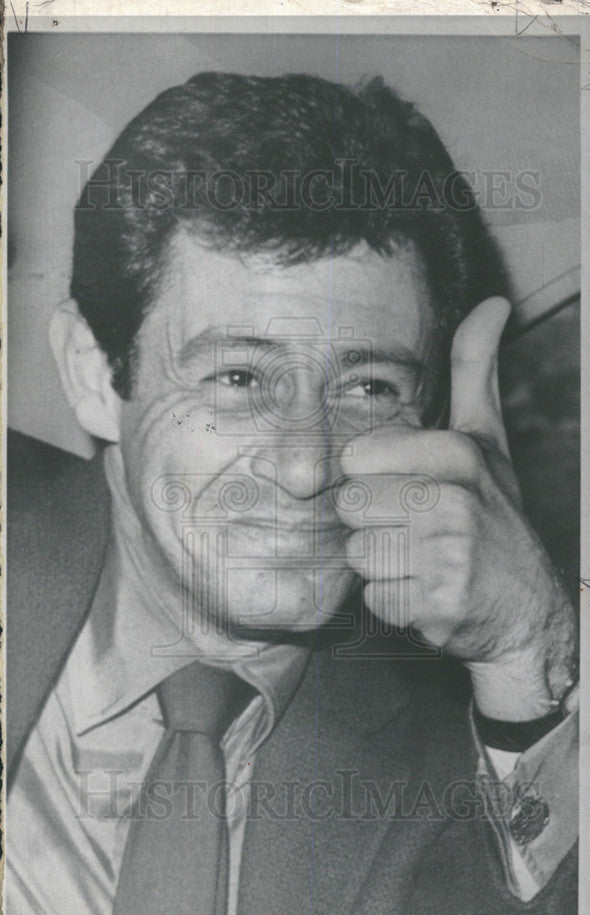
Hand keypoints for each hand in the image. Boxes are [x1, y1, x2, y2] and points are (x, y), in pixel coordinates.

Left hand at [339, 298, 577, 719]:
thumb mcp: (488, 439)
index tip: (411, 492)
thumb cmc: (495, 518)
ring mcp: (449, 554)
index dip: (375, 480)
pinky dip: (395, 603)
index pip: (355, 460)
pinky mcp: (439, 603)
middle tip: (418, 532)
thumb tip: (492, 303)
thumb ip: (476, 370)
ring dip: (383, 565)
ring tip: (424, 561)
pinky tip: (428, 592)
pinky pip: (374, 598)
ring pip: (358, 553)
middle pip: (349, 507)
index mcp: (456, 453)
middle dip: (375, 524)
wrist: (528, 608)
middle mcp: (454, 499)